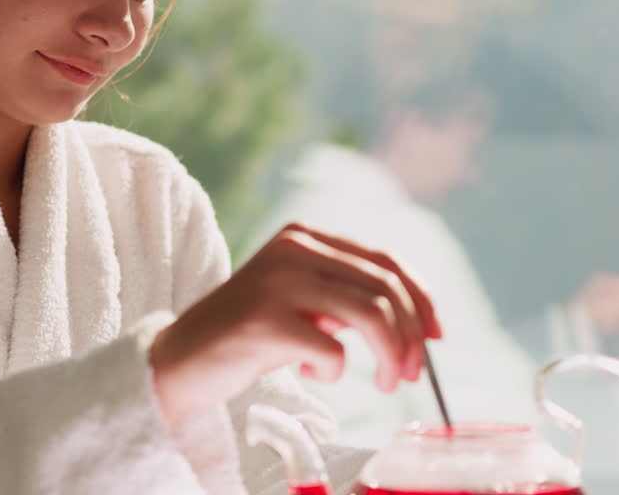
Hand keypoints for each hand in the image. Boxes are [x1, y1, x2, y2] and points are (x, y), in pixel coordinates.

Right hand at [149, 222, 442, 425]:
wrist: (181, 359)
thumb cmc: (250, 335)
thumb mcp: (300, 299)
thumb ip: (346, 294)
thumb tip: (421, 320)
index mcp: (305, 236)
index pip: (385, 258)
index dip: (421, 297)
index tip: (437, 334)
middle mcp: (293, 249)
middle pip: (384, 287)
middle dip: (412, 335)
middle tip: (413, 373)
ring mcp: (278, 282)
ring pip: (370, 314)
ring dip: (391, 357)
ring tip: (388, 383)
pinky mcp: (265, 320)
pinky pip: (332, 351)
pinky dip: (334, 371)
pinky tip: (312, 373)